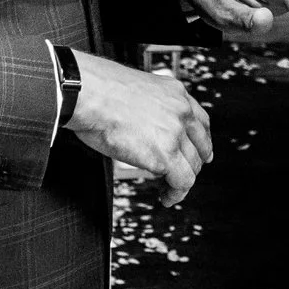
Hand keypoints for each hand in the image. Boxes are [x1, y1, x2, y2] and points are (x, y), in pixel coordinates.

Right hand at [66, 52, 213, 204]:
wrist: (88, 93)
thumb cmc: (98, 92)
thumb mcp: (136, 91)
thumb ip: (149, 109)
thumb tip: (145, 129)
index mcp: (174, 92)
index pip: (201, 121)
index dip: (201, 141)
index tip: (199, 152)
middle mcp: (180, 111)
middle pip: (200, 146)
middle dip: (192, 164)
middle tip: (179, 174)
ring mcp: (175, 133)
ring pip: (193, 166)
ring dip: (182, 180)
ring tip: (168, 189)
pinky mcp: (165, 155)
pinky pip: (182, 181)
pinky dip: (176, 193)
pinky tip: (166, 196)